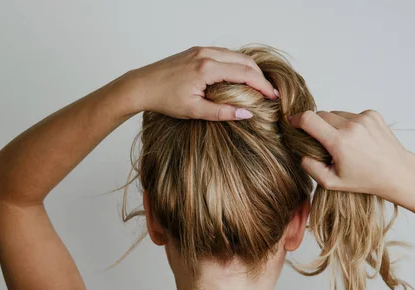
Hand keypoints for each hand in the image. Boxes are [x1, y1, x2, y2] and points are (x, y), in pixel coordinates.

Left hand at [126, 46, 279, 119]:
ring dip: (248, 69)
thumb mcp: (194, 111)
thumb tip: (247, 113)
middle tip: (269, 92)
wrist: (141, 86)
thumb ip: (222, 112)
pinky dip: (236, 63)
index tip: (273, 96)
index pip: (245, 73)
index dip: (262, 85)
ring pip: (235, 55)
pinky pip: (223, 54)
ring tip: (257, 85)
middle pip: (244, 60)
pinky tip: (239, 76)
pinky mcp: (196, 51)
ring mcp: (200, 50)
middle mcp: (206, 54)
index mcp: (207, 68)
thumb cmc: (164, 99)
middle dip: (260, 76)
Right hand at [288, 110, 414, 198]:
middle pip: (321, 115)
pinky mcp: (372, 114)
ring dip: (333, 125)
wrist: (397, 172)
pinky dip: (348, 124)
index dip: (296, 119)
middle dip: (316, 126)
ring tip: (343, 144)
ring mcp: (364, 118)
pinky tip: (357, 139)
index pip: (309, 119)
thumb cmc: (365, 180)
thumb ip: (310, 167)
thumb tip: (301, 153)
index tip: (292, 123)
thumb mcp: (331, 183)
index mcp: (339, 142)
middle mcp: (351, 126)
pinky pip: (350, 114)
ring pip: (336, 114)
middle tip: (322, 143)